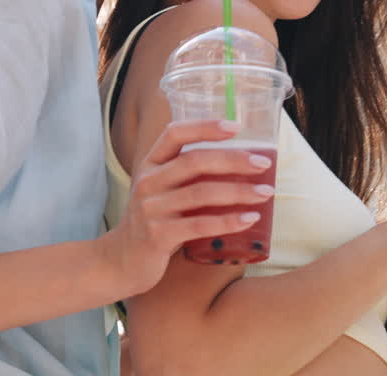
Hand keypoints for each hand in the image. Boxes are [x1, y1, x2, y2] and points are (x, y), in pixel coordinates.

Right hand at [100, 119, 274, 295]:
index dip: (205, 127)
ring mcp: (151, 209)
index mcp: (150, 164)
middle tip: (264, 163)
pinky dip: (228, 221)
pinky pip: (200, 225)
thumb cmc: (153, 221)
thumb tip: (240, 162)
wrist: (121, 260)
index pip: (175, 133)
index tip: (236, 127)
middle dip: (234, 159)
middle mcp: (148, 181)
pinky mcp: (158, 235)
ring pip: (201, 193)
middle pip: (195, 161)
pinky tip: (249, 219)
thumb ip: (187, 175)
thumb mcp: (161, 190)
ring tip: (265, 192)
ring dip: (239, 191)